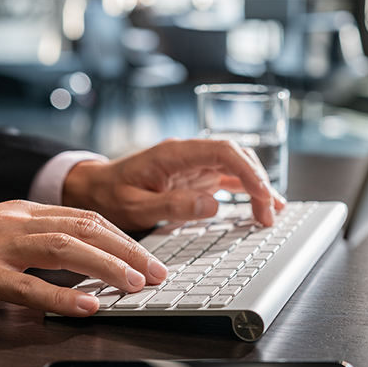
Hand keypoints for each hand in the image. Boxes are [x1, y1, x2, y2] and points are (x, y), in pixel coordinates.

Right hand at [0, 200, 166, 315]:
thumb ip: (34, 243)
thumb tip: (77, 263)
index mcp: (22, 211)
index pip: (86, 218)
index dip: (123, 237)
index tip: (148, 256)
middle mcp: (16, 221)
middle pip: (86, 229)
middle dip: (129, 250)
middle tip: (159, 272)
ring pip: (65, 249)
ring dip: (107, 267)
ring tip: (136, 284)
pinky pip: (27, 285)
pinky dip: (61, 296)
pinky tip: (87, 305)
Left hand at [62, 138, 286, 230]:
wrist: (94, 188)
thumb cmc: (110, 195)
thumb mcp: (135, 206)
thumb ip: (173, 205)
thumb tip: (213, 205)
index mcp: (174, 154)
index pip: (222, 151)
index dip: (248, 171)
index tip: (262, 196)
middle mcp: (188, 155)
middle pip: (235, 156)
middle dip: (258, 182)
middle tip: (269, 215)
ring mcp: (193, 165)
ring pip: (235, 167)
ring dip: (256, 187)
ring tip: (273, 212)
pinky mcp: (194, 177)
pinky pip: (226, 179)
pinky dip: (245, 191)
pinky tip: (260, 205)